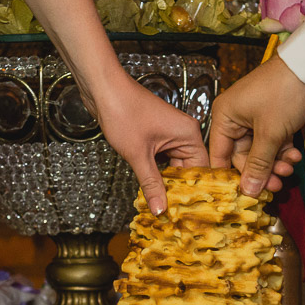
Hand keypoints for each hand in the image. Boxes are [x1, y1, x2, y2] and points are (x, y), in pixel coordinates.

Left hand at [84, 71, 208, 214]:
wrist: (102, 89)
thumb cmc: (123, 111)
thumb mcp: (138, 154)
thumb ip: (151, 183)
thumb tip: (161, 208)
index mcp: (188, 134)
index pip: (201, 168)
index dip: (196, 190)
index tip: (190, 211)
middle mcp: (182, 133)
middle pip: (187, 169)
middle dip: (178, 190)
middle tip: (173, 214)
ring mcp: (168, 134)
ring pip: (172, 166)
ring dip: (165, 183)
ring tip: (162, 205)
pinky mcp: (154, 135)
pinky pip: (160, 159)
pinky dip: (156, 173)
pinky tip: (151, 189)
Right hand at [208, 55, 304, 196]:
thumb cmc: (284, 93)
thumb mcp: (271, 133)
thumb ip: (258, 165)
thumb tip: (248, 192)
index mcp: (224, 117)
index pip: (220, 156)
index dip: (232, 177)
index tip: (245, 195)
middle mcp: (234, 117)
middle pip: (242, 156)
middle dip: (262, 170)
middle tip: (278, 184)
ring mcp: (253, 117)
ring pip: (259, 151)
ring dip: (275, 162)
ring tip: (290, 166)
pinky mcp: (270, 117)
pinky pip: (271, 141)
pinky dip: (282, 150)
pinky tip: (294, 155)